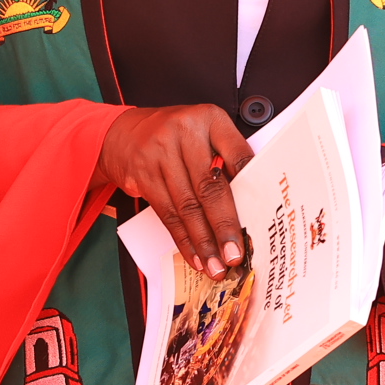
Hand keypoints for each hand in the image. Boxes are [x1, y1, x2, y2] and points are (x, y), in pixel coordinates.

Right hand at [95, 105, 254, 276]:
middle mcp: (183, 132)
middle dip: (224, 226)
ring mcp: (159, 153)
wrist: (122, 133)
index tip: (262, 219)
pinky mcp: (142, 174)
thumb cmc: (175, 136)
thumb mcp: (204, 132)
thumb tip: (254, 207)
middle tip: (235, 255)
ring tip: (217, 265)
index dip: (252, 188)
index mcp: (209, 119)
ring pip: (186, 205)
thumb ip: (226, 158)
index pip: (238, 155)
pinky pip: (166, 213)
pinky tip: (195, 256)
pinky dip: (182, 239)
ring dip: (203, 241)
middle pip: (209, 186)